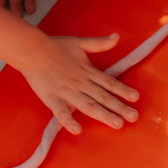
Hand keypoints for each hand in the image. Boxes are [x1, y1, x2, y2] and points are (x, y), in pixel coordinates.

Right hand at [22, 34, 139, 134]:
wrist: (32, 50)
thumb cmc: (55, 46)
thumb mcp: (80, 43)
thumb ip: (99, 43)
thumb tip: (117, 36)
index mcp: (87, 71)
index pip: (109, 82)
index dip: (123, 90)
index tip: (135, 98)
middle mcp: (81, 83)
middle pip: (103, 97)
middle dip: (119, 107)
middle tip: (134, 117)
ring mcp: (67, 92)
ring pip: (89, 106)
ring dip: (104, 115)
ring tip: (117, 124)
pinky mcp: (52, 99)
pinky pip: (61, 112)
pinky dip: (69, 121)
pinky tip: (77, 130)